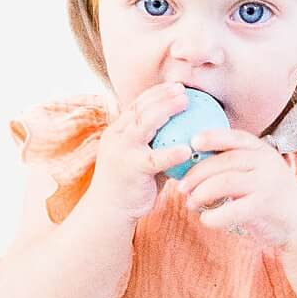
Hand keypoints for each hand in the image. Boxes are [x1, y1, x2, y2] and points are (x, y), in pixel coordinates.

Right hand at [87, 82, 193, 221]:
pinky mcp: (131, 169)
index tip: (176, 86)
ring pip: (145, 124)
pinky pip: (154, 158)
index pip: (137, 105)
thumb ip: (157, 146)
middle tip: (184, 90)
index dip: (156, 92)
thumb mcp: (141, 159)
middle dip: (162, 95)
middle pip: (141, 108)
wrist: (108, 211)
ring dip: (166, 110)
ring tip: (185, 103)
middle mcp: (118, 137)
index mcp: (119, 132)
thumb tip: (187, 134)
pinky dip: (171, 152)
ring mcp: (123, 151)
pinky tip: (186, 148)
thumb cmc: (131, 185)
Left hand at [176, 128, 296, 249]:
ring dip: (201, 193)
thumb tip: (196, 162)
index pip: (234, 138)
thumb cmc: (273, 198)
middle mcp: (266, 163)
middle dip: (196, 174)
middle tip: (181, 187)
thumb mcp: (260, 173)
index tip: (192, 141)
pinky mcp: (265, 206)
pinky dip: (214, 216)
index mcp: (263, 151)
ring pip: (223, 183)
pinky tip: (206, 220)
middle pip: (223, 162)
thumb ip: (237, 165)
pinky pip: (232, 209)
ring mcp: (266, 184)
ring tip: (190, 203)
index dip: (212, 137)